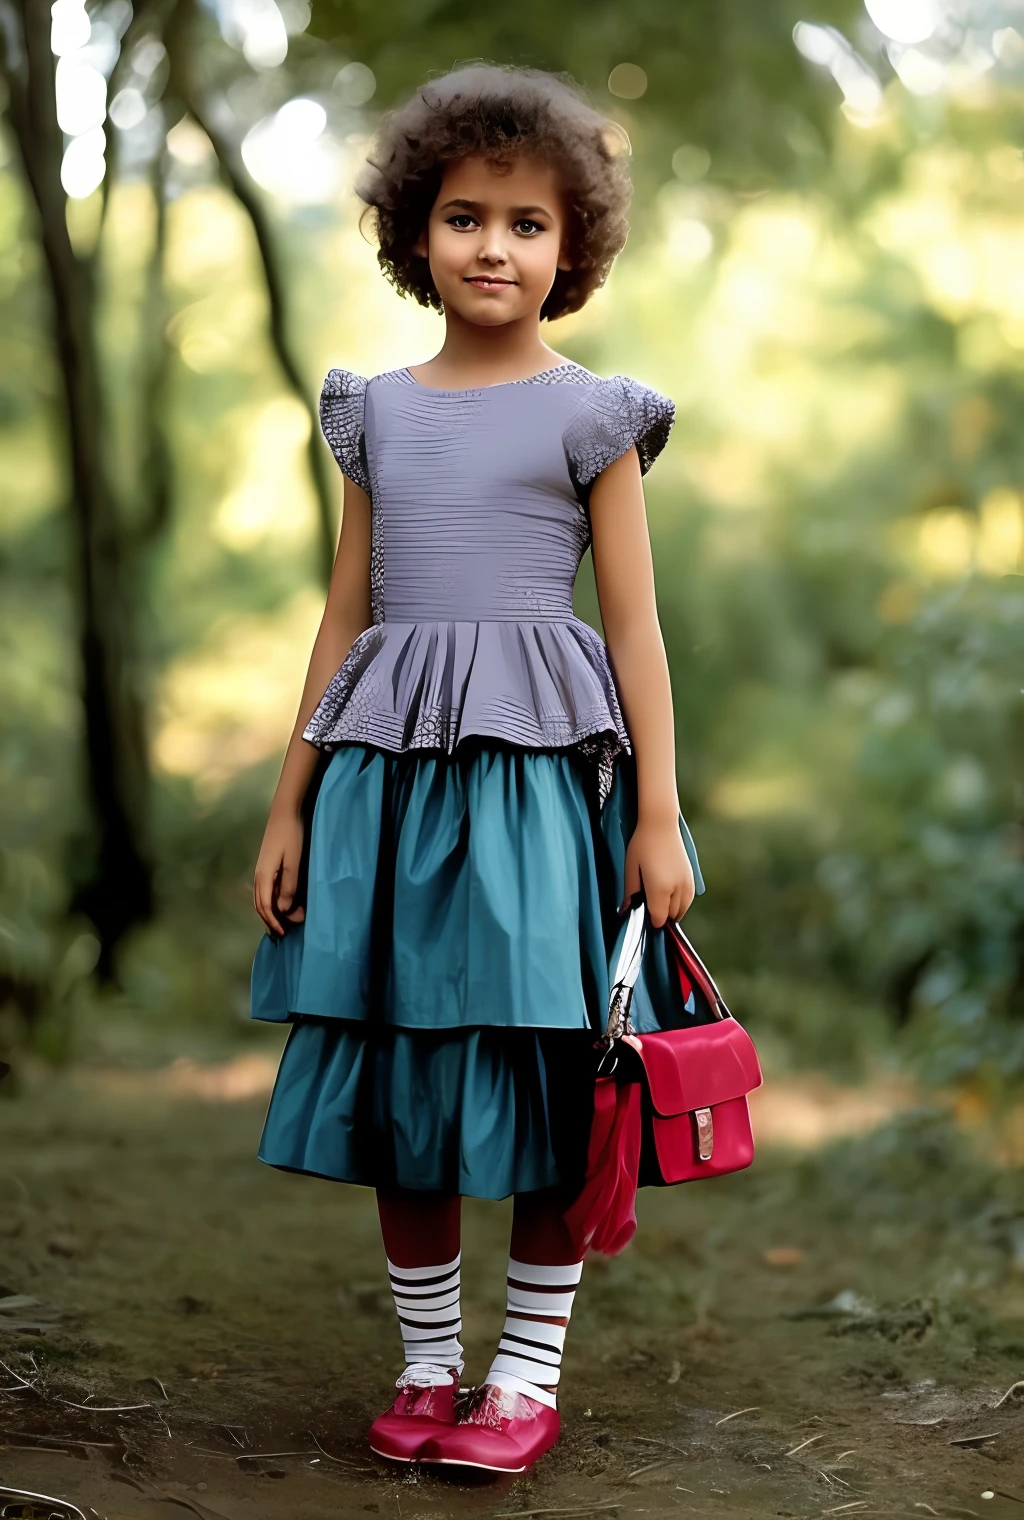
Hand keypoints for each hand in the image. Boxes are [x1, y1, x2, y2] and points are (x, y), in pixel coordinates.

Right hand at [253, 809, 306, 937]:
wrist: (285, 812)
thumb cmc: (292, 836)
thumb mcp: (294, 862)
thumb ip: (289, 886)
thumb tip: (282, 909)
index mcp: (264, 876)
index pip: (265, 906)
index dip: (273, 922)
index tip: (282, 933)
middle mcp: (259, 874)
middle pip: (260, 904)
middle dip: (270, 920)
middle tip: (282, 933)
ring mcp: (262, 869)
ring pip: (262, 897)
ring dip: (270, 912)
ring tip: (280, 923)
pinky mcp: (267, 864)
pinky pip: (265, 889)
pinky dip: (271, 901)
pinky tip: (279, 903)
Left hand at [619, 816, 695, 928]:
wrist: (661, 824)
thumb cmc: (642, 845)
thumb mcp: (631, 869)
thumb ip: (630, 893)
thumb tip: (626, 911)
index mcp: (660, 888)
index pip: (659, 919)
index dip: (650, 921)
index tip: (642, 914)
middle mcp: (677, 888)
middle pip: (671, 916)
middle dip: (660, 915)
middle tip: (647, 905)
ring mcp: (687, 883)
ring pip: (682, 910)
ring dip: (671, 911)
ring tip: (658, 900)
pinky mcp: (691, 877)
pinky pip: (688, 900)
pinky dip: (680, 903)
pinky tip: (669, 896)